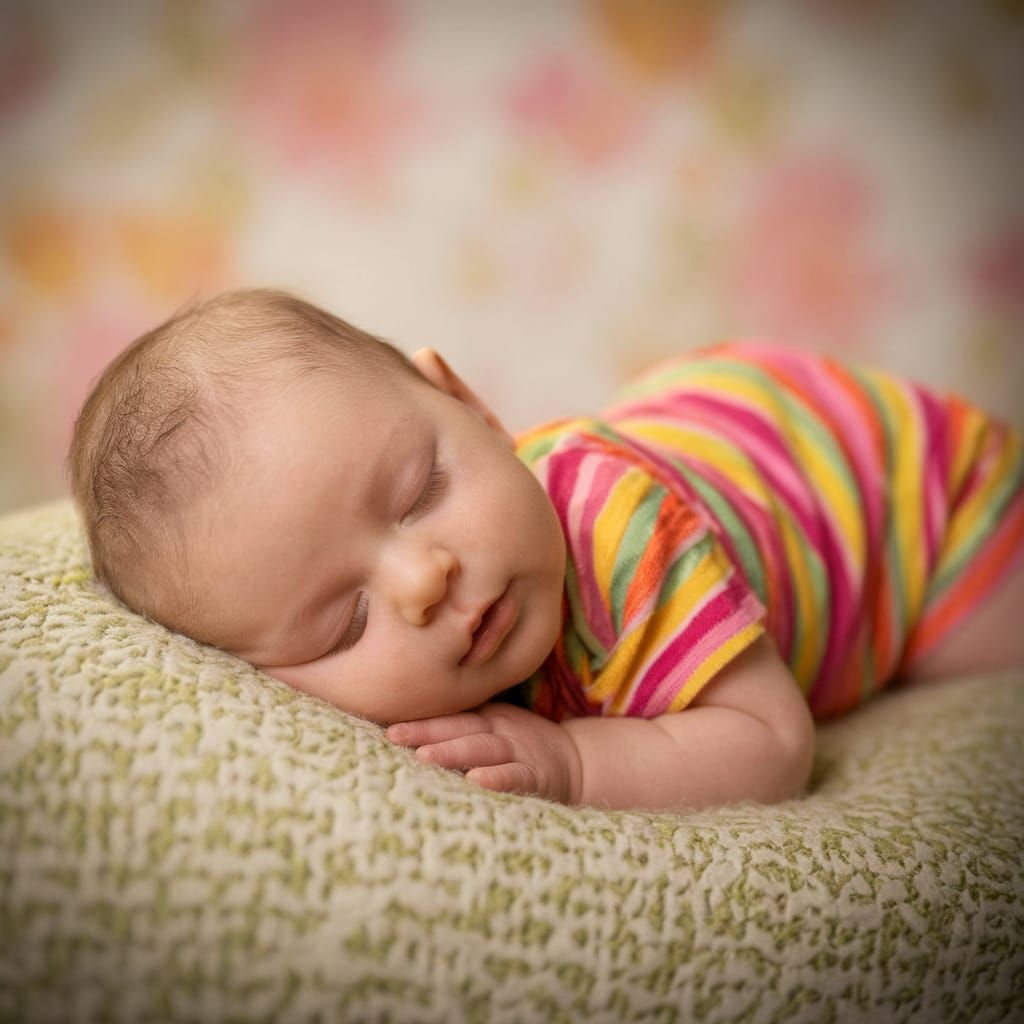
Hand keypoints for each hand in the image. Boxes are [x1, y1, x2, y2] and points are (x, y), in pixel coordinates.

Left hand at [386, 703, 580, 802]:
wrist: (576, 763)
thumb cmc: (521, 748)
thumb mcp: (495, 727)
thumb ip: (462, 727)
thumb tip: (406, 733)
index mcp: (487, 718)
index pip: (450, 717)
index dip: (421, 721)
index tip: (387, 727)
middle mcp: (501, 731)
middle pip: (461, 728)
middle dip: (427, 732)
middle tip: (395, 736)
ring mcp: (520, 752)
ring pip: (484, 749)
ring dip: (455, 752)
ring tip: (425, 757)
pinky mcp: (538, 776)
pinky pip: (516, 776)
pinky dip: (498, 778)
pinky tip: (477, 781)